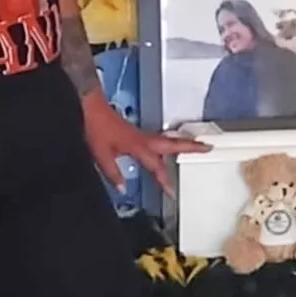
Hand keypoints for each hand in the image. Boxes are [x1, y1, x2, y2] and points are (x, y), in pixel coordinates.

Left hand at [81, 95, 207, 194]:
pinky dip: (166, 143)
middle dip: (191, 146)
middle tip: (207, 147)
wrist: (88, 105)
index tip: (171, 192)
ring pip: (166, 140)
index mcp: (138, 145)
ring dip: (181, 143)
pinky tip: (163, 149)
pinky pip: (156, 139)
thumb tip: (122, 188)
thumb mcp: (101, 154)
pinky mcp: (134, 132)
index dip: (164, 179)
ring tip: (194, 146)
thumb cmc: (96, 126)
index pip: (156, 165)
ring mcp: (140, 133)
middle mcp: (143, 138)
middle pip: (172, 143)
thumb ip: (113, 172)